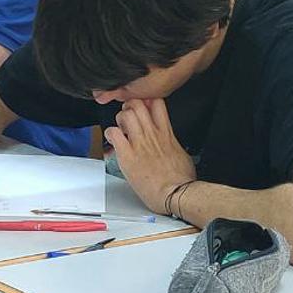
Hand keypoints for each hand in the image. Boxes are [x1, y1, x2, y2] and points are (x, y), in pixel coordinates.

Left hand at [105, 98, 195, 213]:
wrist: (175, 193)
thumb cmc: (181, 179)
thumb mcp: (182, 154)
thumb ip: (173, 145)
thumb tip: (172, 147)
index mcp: (166, 133)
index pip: (157, 103)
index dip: (147, 100)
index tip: (143, 105)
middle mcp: (152, 134)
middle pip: (138, 104)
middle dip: (130, 106)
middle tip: (128, 114)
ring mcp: (139, 143)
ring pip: (125, 114)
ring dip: (120, 118)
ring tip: (120, 127)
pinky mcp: (127, 155)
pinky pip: (114, 134)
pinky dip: (110, 133)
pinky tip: (113, 139)